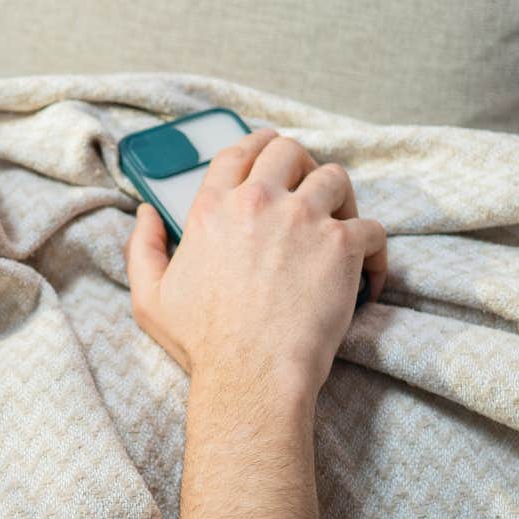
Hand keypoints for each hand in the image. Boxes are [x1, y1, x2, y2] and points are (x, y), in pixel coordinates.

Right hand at [124, 128, 386, 409]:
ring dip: (341, 198)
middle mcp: (258, 202)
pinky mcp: (342, 245)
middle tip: (310, 190)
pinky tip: (368, 275)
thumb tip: (145, 213)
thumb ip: (143, 248)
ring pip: (336, 177)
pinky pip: (373, 228)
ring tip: (341, 226)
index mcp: (212, 208)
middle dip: (302, 163)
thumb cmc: (202, 343)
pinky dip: (375, 250)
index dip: (257, 145)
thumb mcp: (149, 296)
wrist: (251, 374)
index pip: (238, 152)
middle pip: (290, 150)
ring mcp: (304, 219)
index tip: (270, 152)